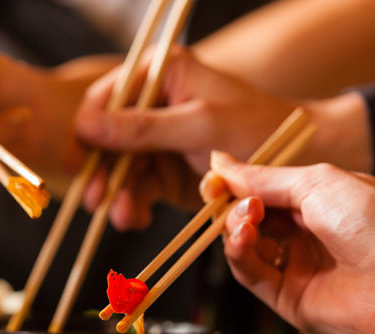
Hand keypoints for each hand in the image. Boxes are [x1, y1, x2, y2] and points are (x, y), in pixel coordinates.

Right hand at [74, 47, 297, 230]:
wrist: (296, 160)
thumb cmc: (255, 127)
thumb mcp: (199, 124)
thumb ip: (143, 128)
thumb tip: (87, 126)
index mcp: (160, 75)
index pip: (105, 99)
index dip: (86, 130)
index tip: (77, 162)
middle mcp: (151, 104)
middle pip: (106, 139)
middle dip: (101, 172)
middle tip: (95, 200)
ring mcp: (156, 140)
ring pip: (119, 169)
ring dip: (117, 195)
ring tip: (123, 216)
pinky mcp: (163, 170)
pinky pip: (137, 188)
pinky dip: (135, 205)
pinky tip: (137, 218)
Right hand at [202, 151, 374, 333]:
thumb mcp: (315, 182)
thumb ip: (263, 177)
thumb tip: (219, 162)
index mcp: (312, 202)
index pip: (257, 192)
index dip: (232, 186)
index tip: (212, 180)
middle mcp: (300, 234)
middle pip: (244, 219)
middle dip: (229, 205)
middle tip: (220, 196)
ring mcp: (293, 266)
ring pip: (242, 246)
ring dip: (234, 227)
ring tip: (246, 216)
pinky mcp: (286, 297)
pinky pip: (249, 274)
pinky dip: (239, 253)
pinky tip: (244, 236)